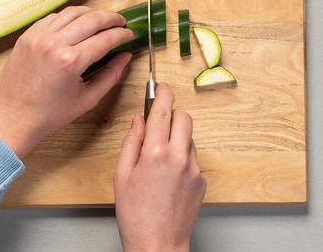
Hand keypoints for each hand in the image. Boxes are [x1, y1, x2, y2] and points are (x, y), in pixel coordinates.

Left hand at [0, 6, 133, 158]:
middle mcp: (54, 43)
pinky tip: (78, 24)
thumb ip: (110, 75)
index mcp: (71, 61)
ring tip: (102, 20)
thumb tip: (125, 56)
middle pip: (92, 19)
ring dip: (91, 13)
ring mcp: (38, 36)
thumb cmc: (49, 114)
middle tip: (121, 22)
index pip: (105, 38)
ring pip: (72, 12)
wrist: (12, 118)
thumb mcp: (87, 99)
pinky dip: (69, 17)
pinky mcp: (27, 36)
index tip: (130, 34)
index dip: (122, 34)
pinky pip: (54, 18)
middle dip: (111, 18)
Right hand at [114, 84, 206, 251]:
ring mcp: (194, 169)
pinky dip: (182, 158)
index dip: (162, 93)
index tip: (161, 87)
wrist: (158, 245)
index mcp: (155, 153)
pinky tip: (167, 177)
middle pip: (184, 118)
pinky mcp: (202, 182)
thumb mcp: (121, 175)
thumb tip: (138, 120)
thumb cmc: (135, 215)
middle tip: (158, 122)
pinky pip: (193, 159)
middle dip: (172, 114)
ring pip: (190, 138)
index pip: (163, 110)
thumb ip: (130, 142)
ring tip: (158, 160)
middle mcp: (179, 157)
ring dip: (176, 138)